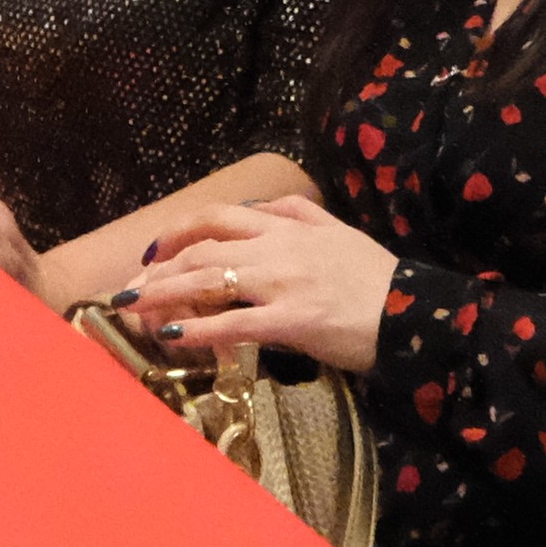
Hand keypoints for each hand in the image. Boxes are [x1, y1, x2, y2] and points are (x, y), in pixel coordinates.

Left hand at [118, 190, 396, 376]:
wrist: (415, 313)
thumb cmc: (375, 279)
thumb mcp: (336, 231)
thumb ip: (299, 214)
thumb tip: (265, 209)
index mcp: (286, 225)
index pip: (216, 217)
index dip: (176, 231)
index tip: (153, 252)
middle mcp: (277, 248)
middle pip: (201, 248)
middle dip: (158, 269)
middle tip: (131, 291)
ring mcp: (283, 283)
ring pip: (208, 280)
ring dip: (162, 295)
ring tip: (133, 309)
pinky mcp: (293, 321)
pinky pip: (234, 324)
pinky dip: (198, 331)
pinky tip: (172, 337)